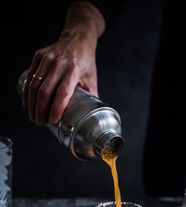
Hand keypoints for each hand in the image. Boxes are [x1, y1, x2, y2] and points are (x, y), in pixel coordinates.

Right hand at [23, 1, 104, 125]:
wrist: (77, 37)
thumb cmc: (85, 60)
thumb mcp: (91, 77)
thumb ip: (91, 96)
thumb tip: (91, 116)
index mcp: (74, 69)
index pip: (63, 93)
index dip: (56, 108)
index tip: (53, 120)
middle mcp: (59, 63)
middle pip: (45, 91)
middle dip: (40, 110)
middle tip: (40, 122)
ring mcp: (47, 58)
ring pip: (34, 85)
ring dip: (32, 104)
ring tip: (33, 116)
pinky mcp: (39, 56)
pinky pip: (30, 77)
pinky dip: (27, 92)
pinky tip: (28, 103)